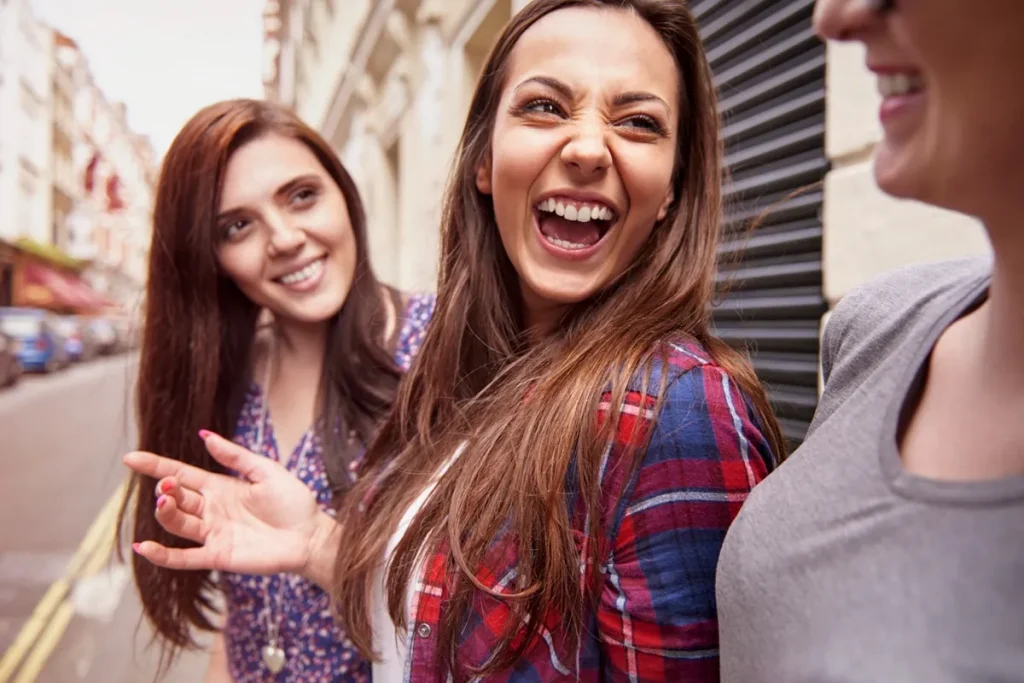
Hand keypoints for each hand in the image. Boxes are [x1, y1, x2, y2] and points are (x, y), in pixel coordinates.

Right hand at [124, 431, 330, 577]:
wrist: (310, 534)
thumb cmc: (293, 501)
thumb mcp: (265, 470)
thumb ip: (235, 456)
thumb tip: (205, 436)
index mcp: (220, 487)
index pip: (180, 474)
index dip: (155, 466)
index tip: (130, 458)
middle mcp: (211, 510)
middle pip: (176, 497)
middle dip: (165, 489)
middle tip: (167, 485)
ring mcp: (213, 533)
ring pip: (176, 523)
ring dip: (165, 513)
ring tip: (164, 501)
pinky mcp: (218, 555)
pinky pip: (183, 557)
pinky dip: (162, 554)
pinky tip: (144, 546)